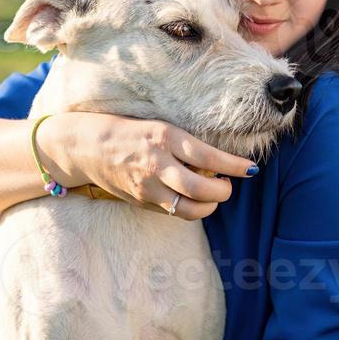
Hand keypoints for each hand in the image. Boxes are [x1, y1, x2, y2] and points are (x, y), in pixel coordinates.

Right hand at [46, 112, 256, 220]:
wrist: (87, 146)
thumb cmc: (130, 131)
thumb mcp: (160, 127)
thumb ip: (186, 145)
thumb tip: (218, 164)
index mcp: (164, 137)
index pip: (208, 157)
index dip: (234, 166)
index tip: (251, 169)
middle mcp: (157, 163)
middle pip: (201, 190)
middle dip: (222, 192)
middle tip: (228, 186)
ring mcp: (147, 186)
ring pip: (189, 209)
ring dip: (208, 207)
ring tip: (213, 196)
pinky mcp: (141, 202)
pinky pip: (173, 212)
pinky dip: (188, 209)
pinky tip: (191, 199)